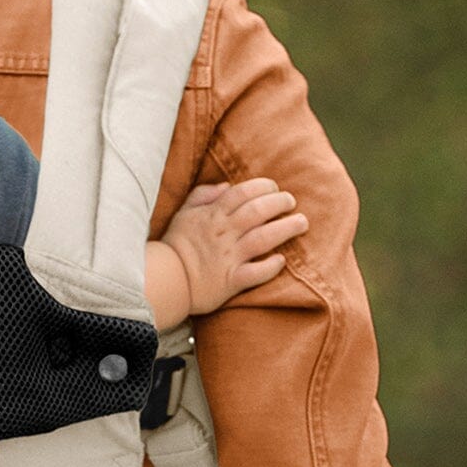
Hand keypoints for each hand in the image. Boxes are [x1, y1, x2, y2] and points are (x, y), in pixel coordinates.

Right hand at [160, 178, 306, 317]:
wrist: (165, 280)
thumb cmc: (175, 245)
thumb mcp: (184, 213)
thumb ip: (203, 196)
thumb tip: (226, 186)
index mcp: (213, 215)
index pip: (243, 193)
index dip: (263, 187)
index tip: (275, 188)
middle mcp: (224, 234)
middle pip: (258, 211)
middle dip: (279, 203)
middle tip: (291, 203)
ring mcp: (229, 257)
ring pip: (263, 238)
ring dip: (286, 229)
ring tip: (301, 223)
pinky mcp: (231, 281)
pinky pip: (256, 273)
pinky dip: (271, 266)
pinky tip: (281, 260)